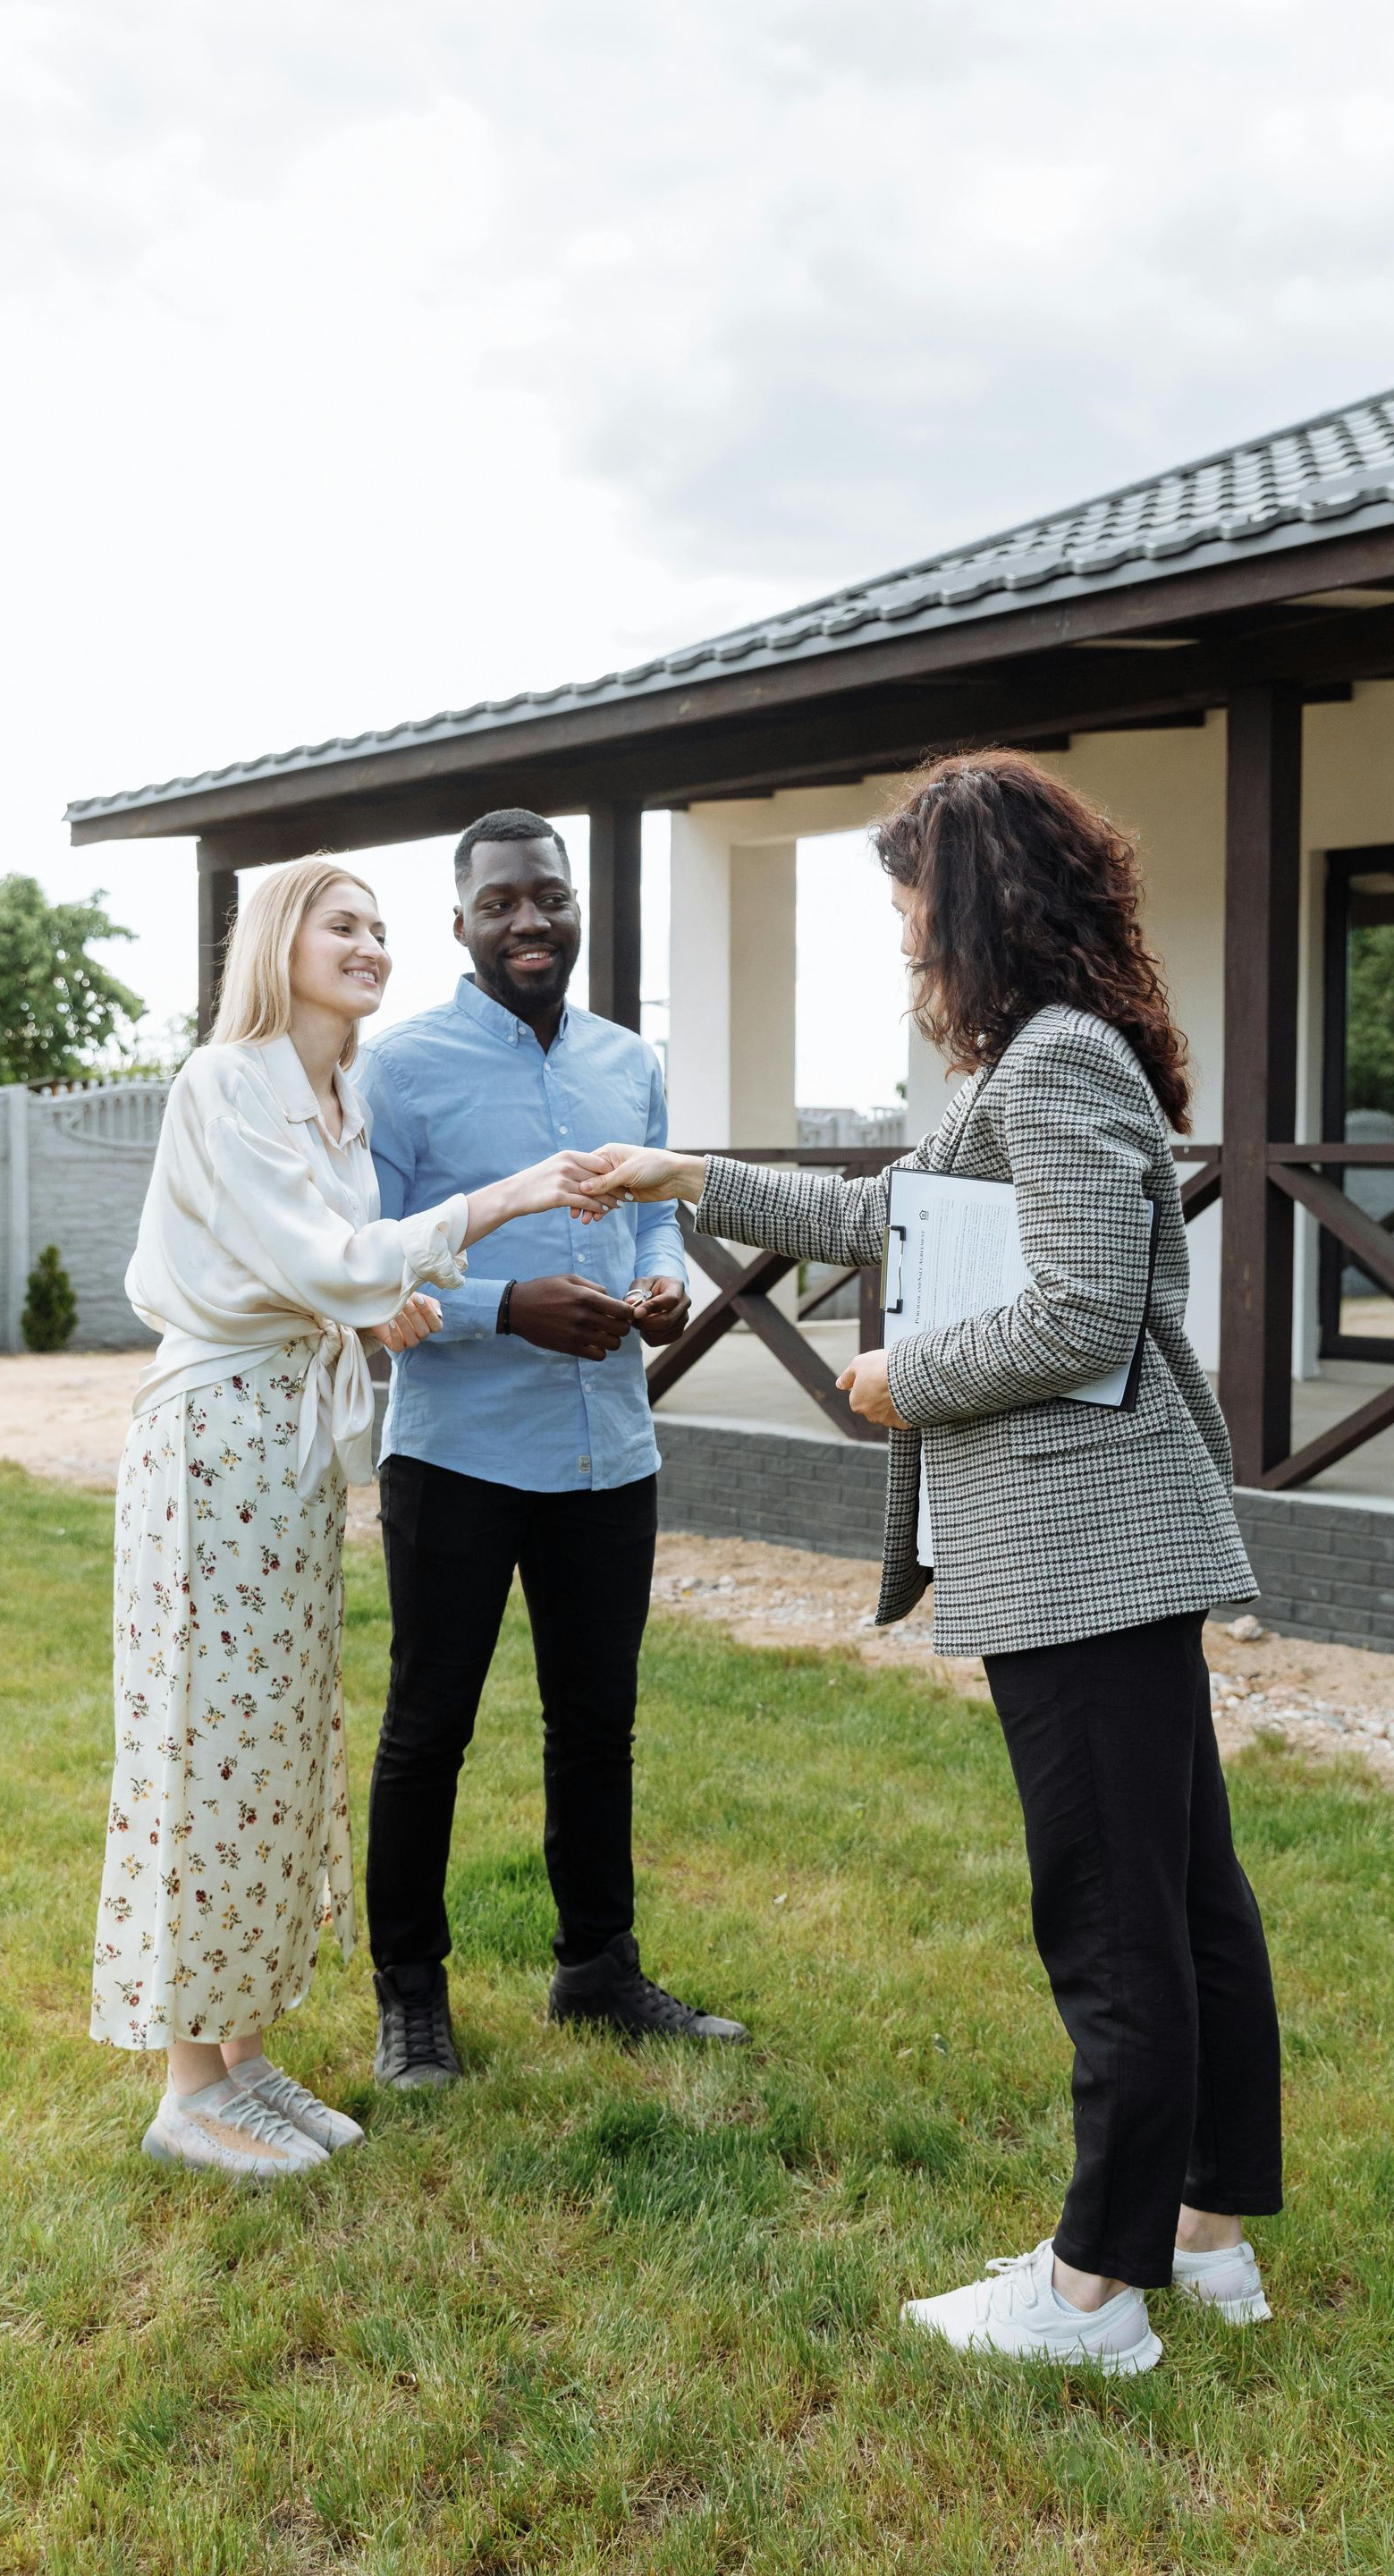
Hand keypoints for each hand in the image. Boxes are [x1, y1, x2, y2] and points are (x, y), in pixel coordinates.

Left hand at [371, 1291, 442, 1353]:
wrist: (384, 1306)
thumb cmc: (405, 1300)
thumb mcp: (419, 1298)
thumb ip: (431, 1303)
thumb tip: (438, 1314)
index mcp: (430, 1325)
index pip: (437, 1325)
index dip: (429, 1313)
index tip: (419, 1298)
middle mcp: (421, 1335)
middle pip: (424, 1332)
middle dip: (414, 1316)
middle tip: (405, 1302)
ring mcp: (409, 1342)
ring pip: (413, 1341)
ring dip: (405, 1325)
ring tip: (397, 1312)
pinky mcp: (396, 1346)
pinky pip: (399, 1347)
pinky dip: (395, 1335)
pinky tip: (391, 1323)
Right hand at [507, 1274, 635, 1360]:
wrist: (517, 1308)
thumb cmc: (544, 1290)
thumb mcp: (570, 1279)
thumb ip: (594, 1287)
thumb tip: (613, 1299)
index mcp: (586, 1297)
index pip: (623, 1311)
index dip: (628, 1312)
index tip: (622, 1312)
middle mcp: (583, 1317)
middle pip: (622, 1329)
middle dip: (621, 1326)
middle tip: (613, 1323)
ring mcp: (576, 1334)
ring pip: (613, 1344)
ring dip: (611, 1339)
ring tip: (602, 1333)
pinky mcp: (569, 1348)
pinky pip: (598, 1356)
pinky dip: (599, 1351)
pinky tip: (592, 1342)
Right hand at [508, 1150, 623, 1220]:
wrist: (513, 1194)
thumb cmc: (535, 1182)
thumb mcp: (555, 1168)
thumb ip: (574, 1167)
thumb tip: (592, 1171)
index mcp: (568, 1155)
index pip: (599, 1161)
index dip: (614, 1171)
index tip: (625, 1179)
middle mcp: (567, 1165)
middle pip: (600, 1176)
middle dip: (617, 1185)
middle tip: (629, 1193)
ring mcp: (562, 1180)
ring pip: (595, 1190)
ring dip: (611, 1198)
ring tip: (622, 1204)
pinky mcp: (558, 1195)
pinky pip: (585, 1202)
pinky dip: (597, 1207)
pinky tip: (605, 1212)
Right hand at [581, 1144, 707, 1213]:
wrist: (675, 1176)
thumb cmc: (652, 1165)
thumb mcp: (626, 1172)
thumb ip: (605, 1182)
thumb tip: (582, 1188)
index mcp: (608, 1154)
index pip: (587, 1168)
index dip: (578, 1183)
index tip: (569, 1196)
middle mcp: (610, 1166)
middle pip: (590, 1183)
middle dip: (583, 1198)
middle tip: (573, 1213)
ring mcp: (616, 1180)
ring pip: (599, 1194)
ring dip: (592, 1206)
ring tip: (584, 1220)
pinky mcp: (624, 1193)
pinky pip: (609, 1202)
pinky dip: (602, 1210)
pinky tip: (595, 1219)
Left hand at [625, 1276, 690, 1345]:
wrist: (659, 1295)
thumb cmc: (650, 1287)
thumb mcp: (641, 1282)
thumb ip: (636, 1291)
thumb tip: (630, 1303)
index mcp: (677, 1286)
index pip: (670, 1299)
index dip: (652, 1307)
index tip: (636, 1313)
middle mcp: (685, 1303)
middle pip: (668, 1320)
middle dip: (646, 1323)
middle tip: (632, 1320)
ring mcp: (683, 1319)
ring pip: (663, 1332)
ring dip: (646, 1330)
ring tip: (638, 1321)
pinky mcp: (678, 1332)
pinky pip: (661, 1340)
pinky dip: (648, 1337)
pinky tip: (645, 1327)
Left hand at [835, 1347, 909, 1427]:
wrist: (906, 1373)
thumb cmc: (880, 1367)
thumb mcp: (858, 1364)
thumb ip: (846, 1376)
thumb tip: (839, 1384)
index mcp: (856, 1403)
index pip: (857, 1396)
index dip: (865, 1385)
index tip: (874, 1377)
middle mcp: (870, 1415)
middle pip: (872, 1406)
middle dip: (877, 1396)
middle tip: (886, 1381)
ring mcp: (887, 1419)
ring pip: (887, 1412)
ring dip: (890, 1404)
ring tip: (898, 1387)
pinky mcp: (902, 1422)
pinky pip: (901, 1418)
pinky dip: (903, 1412)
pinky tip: (906, 1400)